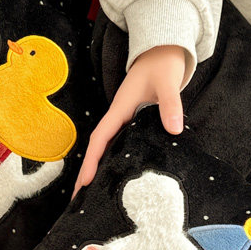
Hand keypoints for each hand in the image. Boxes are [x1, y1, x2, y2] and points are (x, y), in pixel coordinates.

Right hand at [72, 45, 187, 198]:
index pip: (100, 138)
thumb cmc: (162, 65)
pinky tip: (112, 175)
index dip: (92, 160)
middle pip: (97, 148)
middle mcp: (118, 116)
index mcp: (120, 109)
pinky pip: (117, 145)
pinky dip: (110, 161)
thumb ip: (170, 105)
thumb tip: (173, 129)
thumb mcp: (167, 83)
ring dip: (96, 169)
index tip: (85, 181)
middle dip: (86, 172)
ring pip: (106, 148)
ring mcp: (124, 120)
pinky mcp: (132, 122)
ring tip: (89, 194)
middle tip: (77, 198)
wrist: (163, 51)